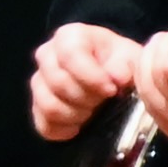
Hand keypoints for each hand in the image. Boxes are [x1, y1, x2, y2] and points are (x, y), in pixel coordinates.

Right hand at [24, 21, 143, 143]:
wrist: (113, 79)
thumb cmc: (120, 64)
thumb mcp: (131, 57)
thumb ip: (125, 64)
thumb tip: (117, 76)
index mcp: (69, 37)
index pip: (70, 56)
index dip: (91, 77)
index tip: (111, 90)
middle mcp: (46, 56)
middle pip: (58, 83)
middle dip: (87, 98)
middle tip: (106, 100)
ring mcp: (38, 83)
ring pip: (50, 106)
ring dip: (77, 114)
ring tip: (95, 112)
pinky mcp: (36, 108)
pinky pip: (44, 125)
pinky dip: (66, 130)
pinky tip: (82, 124)